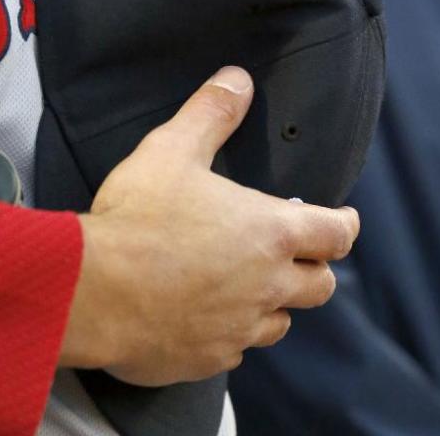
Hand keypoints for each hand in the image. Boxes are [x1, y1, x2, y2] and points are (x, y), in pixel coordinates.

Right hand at [59, 66, 357, 384]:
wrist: (94, 289)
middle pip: (319, 286)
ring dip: (274, 303)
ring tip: (252, 286)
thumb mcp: (173, 149)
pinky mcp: (207, 359)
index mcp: (269, 233)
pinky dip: (231, 333)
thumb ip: (211, 113)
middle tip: (300, 253)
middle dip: (315, 267)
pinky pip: (235, 349)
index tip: (345, 221)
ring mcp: (238, 329)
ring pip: (279, 322)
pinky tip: (208, 317)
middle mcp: (266, 286)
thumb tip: (238, 80)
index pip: (335, 234)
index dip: (345, 225)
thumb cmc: (138, 217)